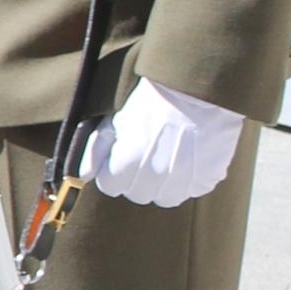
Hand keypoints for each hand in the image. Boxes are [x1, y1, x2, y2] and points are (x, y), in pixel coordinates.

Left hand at [87, 77, 241, 207]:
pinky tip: (188, 157)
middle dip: (137, 178)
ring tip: (167, 156)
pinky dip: (188, 180)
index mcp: (126, 163)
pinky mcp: (207, 179)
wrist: (196, 92)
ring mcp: (183, 180)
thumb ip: (95, 150)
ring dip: (163, 183)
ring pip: (165, 197)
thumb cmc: (150, 103)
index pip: (110, 186)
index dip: (114, 171)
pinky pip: (191, 190)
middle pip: (137, 194)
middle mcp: (154, 176)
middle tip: (146, 154)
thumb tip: (83, 175)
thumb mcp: (114, 121)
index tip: (122, 157)